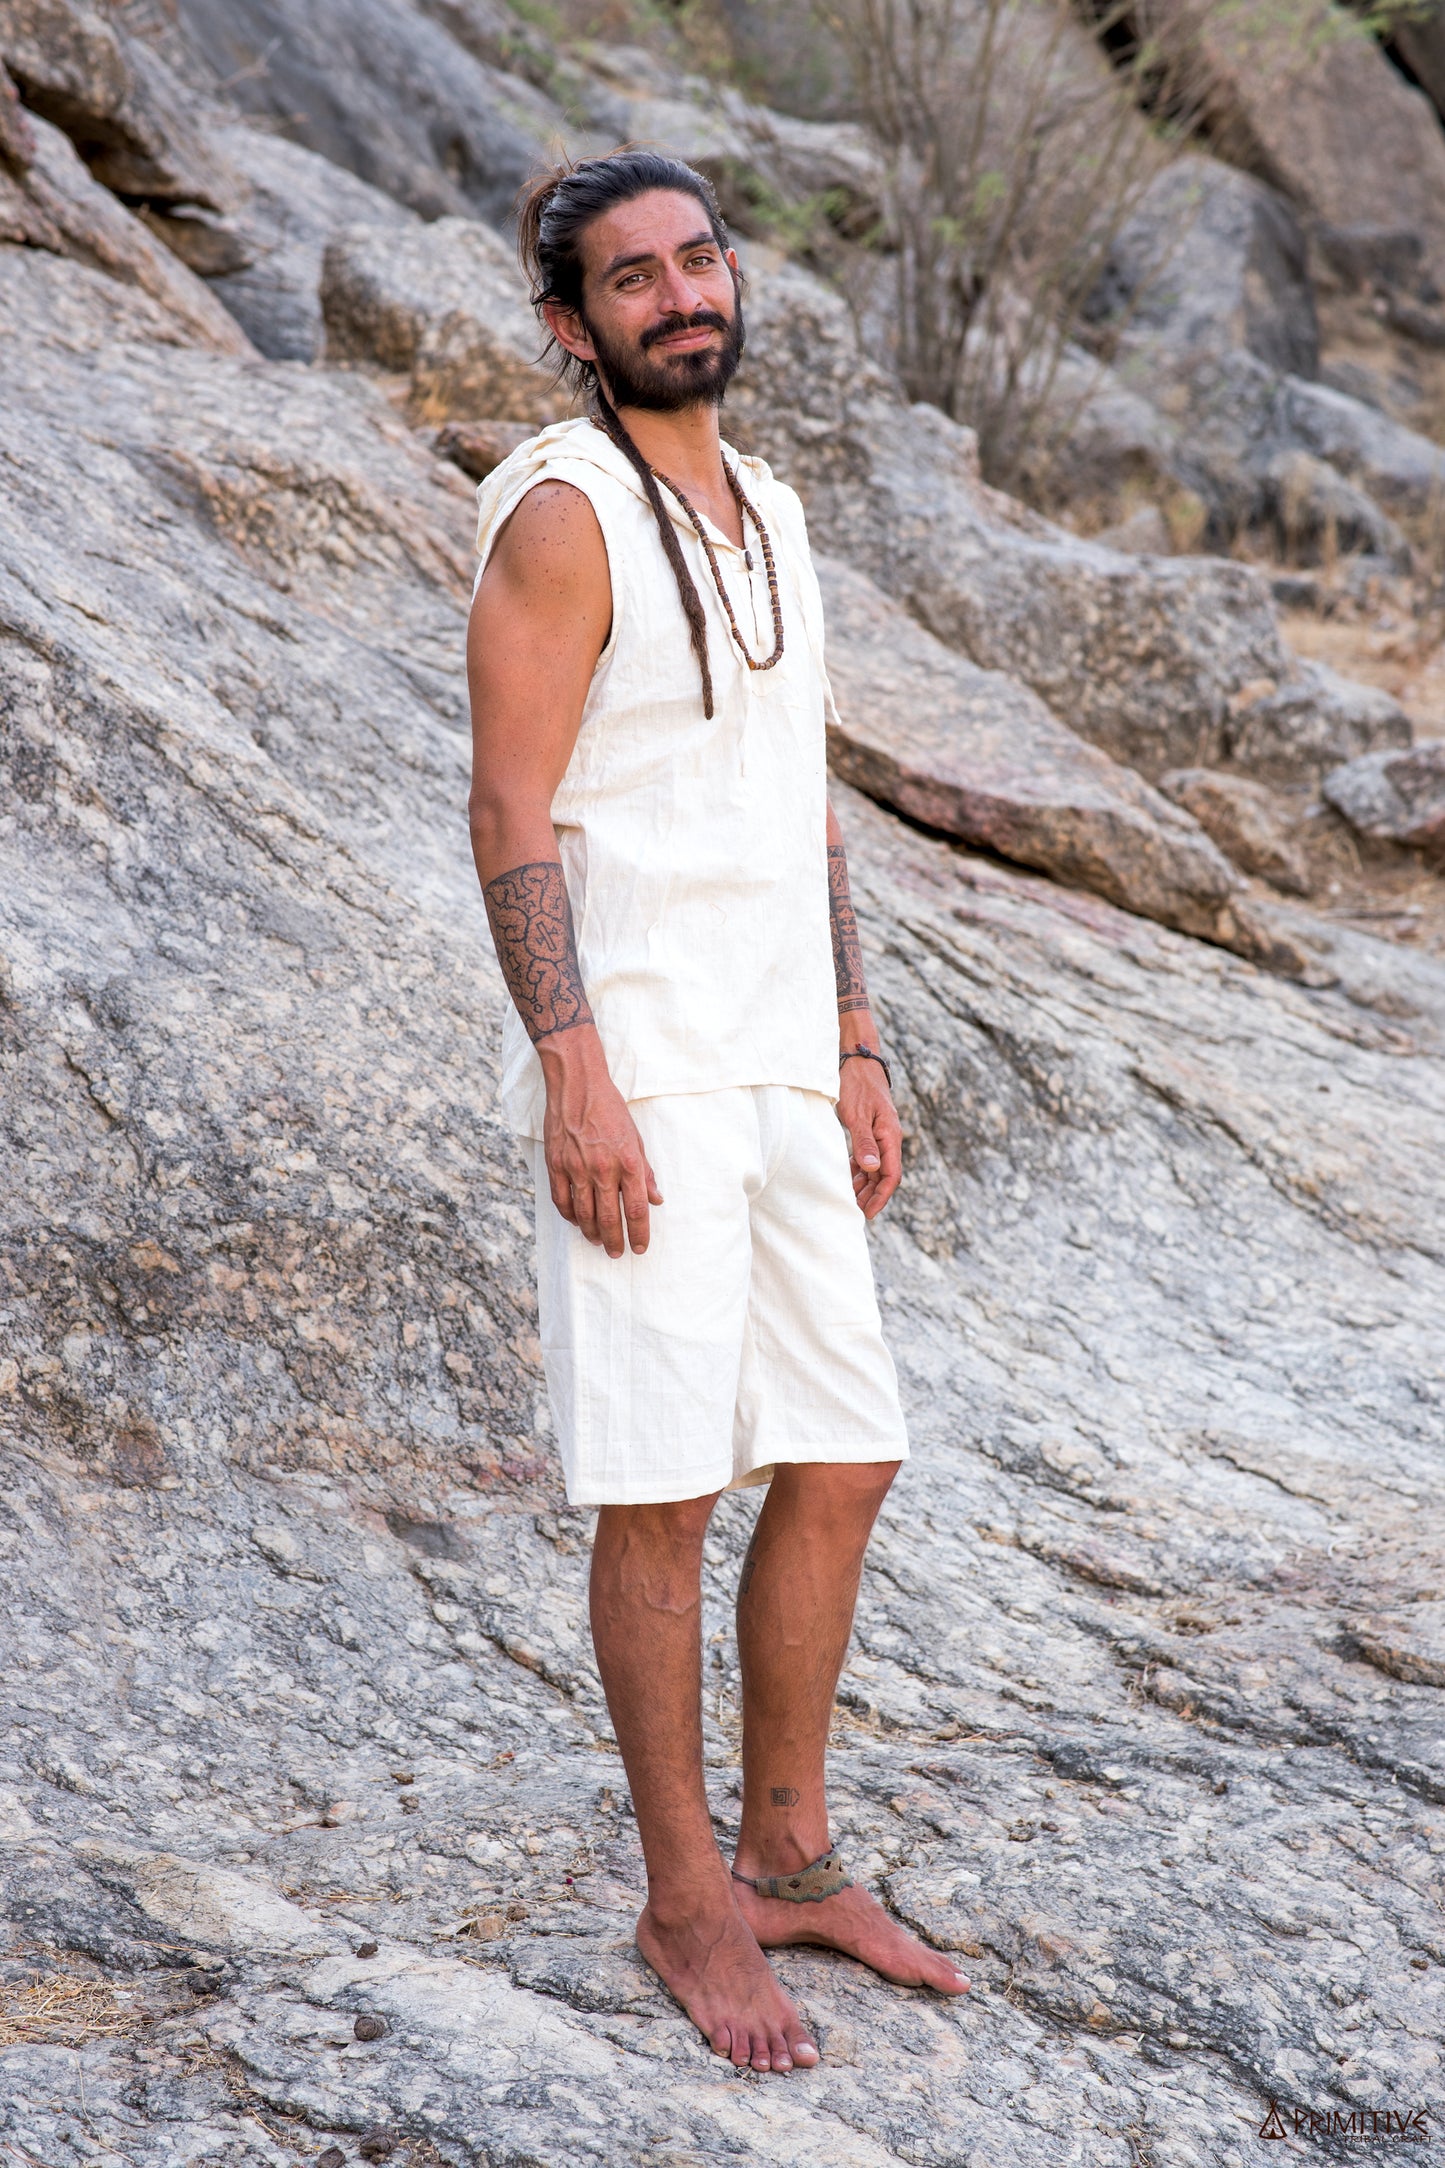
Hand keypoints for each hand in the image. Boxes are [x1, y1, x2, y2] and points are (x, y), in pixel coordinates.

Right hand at [538, 1027, 661, 1257]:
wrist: (577, 1086)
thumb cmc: (610, 1109)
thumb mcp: (636, 1138)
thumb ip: (645, 1172)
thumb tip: (656, 1200)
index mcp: (628, 1162)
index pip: (636, 1209)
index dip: (639, 1233)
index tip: (640, 1247)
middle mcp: (603, 1168)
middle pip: (609, 1218)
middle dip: (615, 1241)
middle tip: (617, 1253)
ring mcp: (576, 1168)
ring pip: (583, 1214)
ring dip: (592, 1232)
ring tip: (598, 1241)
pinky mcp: (556, 1164)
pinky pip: (562, 1200)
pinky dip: (570, 1215)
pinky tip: (576, 1221)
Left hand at [837, 1053, 901, 1218]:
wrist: (857, 1061)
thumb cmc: (857, 1085)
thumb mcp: (857, 1114)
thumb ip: (864, 1142)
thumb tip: (871, 1169)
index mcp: (891, 1136)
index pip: (891, 1175)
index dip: (880, 1196)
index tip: (867, 1213)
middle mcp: (889, 1138)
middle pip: (885, 1175)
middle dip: (871, 1195)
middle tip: (853, 1210)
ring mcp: (881, 1134)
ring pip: (876, 1167)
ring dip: (864, 1184)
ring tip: (849, 1198)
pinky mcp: (871, 1130)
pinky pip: (868, 1156)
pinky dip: (858, 1169)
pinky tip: (847, 1177)